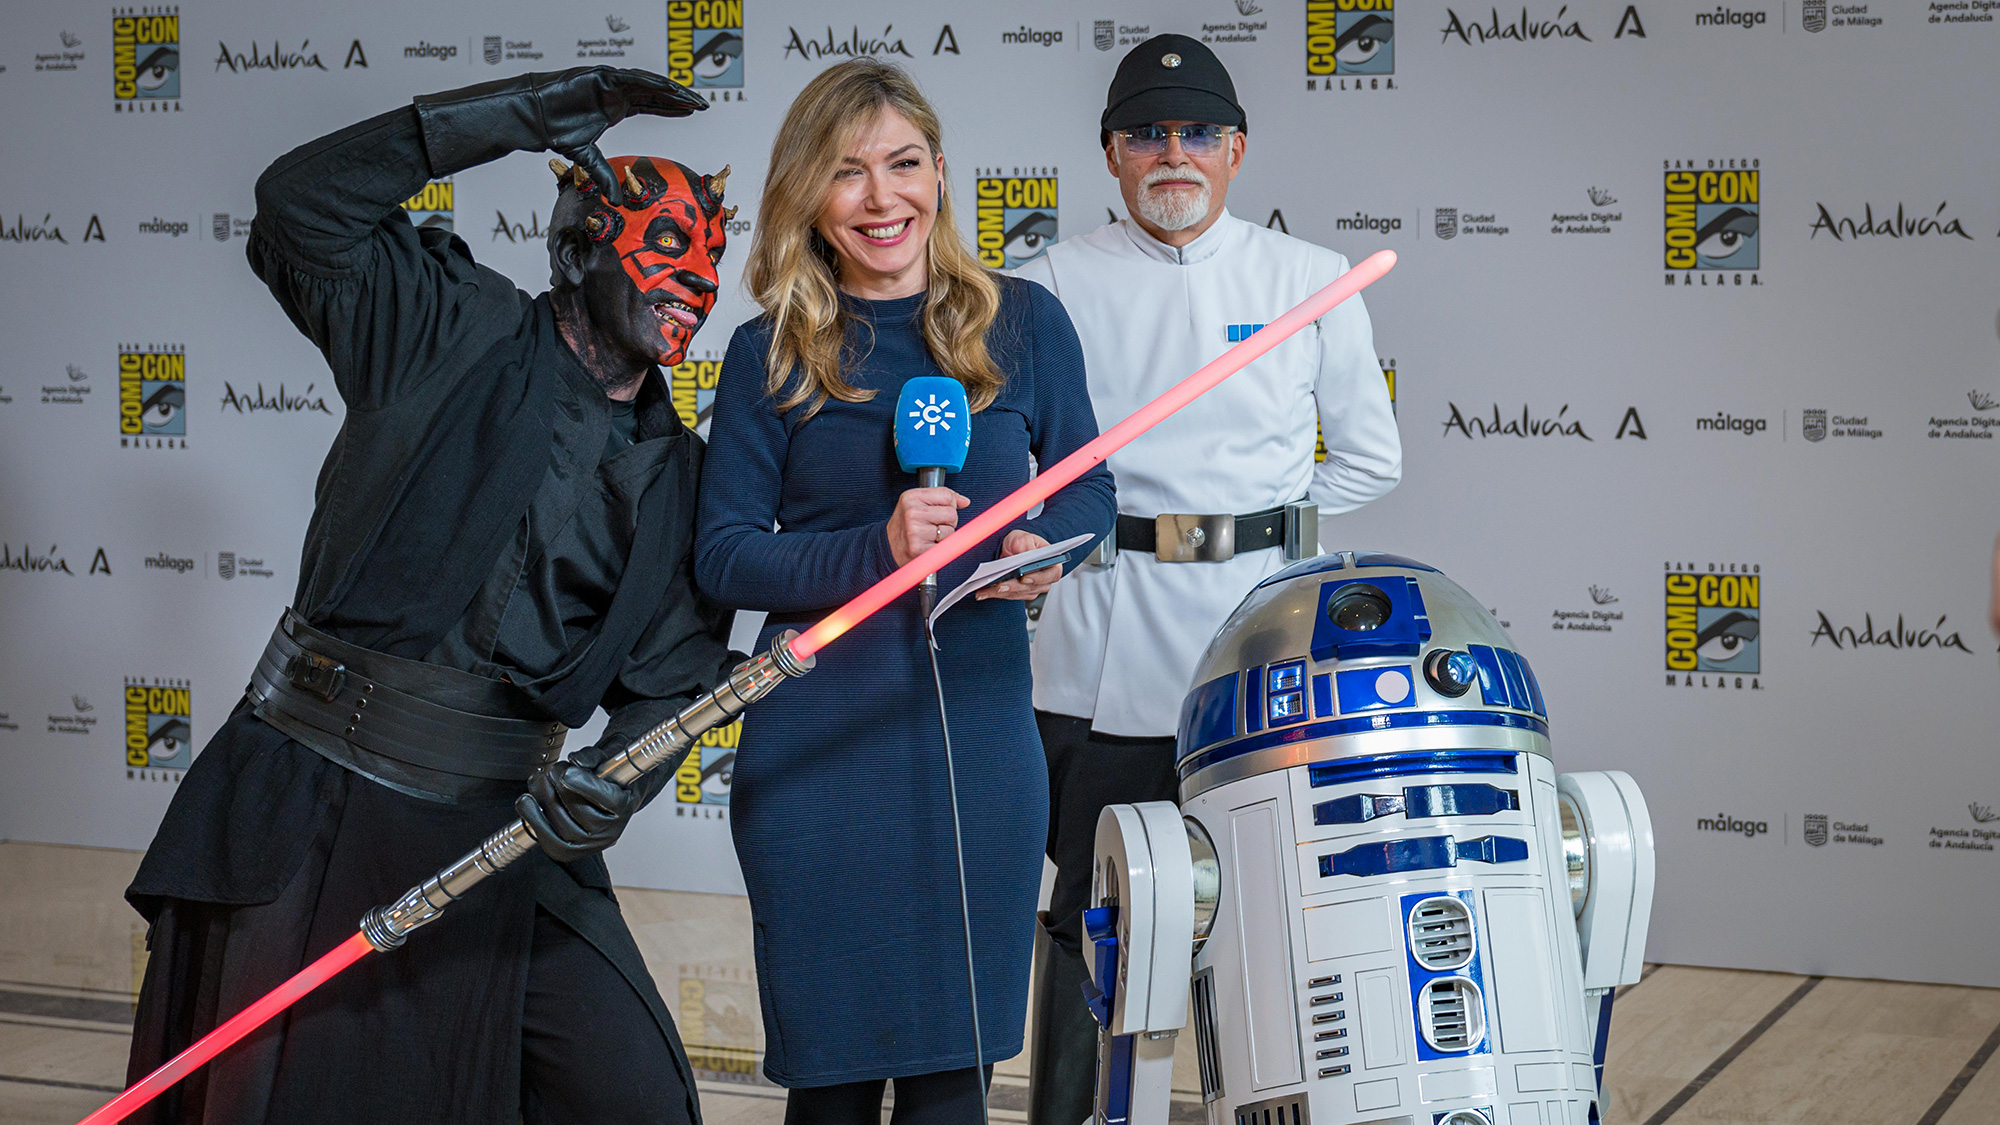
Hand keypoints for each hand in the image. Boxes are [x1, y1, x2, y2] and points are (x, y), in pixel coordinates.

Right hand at [414, 67, 704, 192]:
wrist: (534, 117)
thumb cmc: (557, 131)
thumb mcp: (588, 158)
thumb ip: (603, 176)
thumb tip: (616, 201)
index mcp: (617, 106)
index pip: (652, 105)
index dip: (672, 108)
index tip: (694, 112)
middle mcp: (617, 92)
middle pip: (655, 93)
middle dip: (679, 98)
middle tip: (702, 105)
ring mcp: (610, 81)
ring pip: (648, 84)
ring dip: (671, 90)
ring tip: (691, 98)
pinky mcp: (602, 75)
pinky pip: (632, 78)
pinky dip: (651, 82)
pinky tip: (669, 89)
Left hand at [516, 760, 640, 861]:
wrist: (605, 804)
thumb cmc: (604, 781)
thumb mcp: (604, 761)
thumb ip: (591, 758)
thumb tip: (575, 761)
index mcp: (622, 807)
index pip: (601, 795)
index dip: (580, 781)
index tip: (567, 771)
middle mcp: (607, 831)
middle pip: (575, 806)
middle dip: (557, 781)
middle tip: (553, 770)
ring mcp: (587, 845)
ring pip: (557, 820)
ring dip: (542, 794)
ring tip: (540, 780)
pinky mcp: (566, 852)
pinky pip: (544, 836)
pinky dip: (531, 816)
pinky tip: (527, 802)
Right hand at [887, 487, 969, 566]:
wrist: (888, 546)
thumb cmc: (905, 524)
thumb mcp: (918, 503)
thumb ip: (942, 497)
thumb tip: (964, 501)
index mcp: (912, 497)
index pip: (947, 495)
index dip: (949, 504)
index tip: (938, 511)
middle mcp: (912, 512)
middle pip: (952, 513)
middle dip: (948, 521)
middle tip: (932, 526)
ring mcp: (914, 531)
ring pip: (950, 531)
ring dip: (944, 536)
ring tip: (929, 536)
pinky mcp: (918, 548)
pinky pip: (945, 547)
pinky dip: (940, 548)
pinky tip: (927, 545)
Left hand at [977, 530, 1064, 600]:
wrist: (1011, 547)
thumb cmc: (1022, 542)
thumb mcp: (1024, 538)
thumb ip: (1026, 545)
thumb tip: (1027, 554)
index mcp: (1051, 565)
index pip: (1050, 575)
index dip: (1038, 578)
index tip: (1024, 577)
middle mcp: (1043, 579)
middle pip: (1031, 587)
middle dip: (1013, 587)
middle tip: (1000, 585)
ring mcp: (1032, 587)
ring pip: (1017, 593)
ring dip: (1000, 592)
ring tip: (986, 589)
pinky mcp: (1019, 593)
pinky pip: (1008, 596)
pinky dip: (995, 594)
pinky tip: (984, 592)